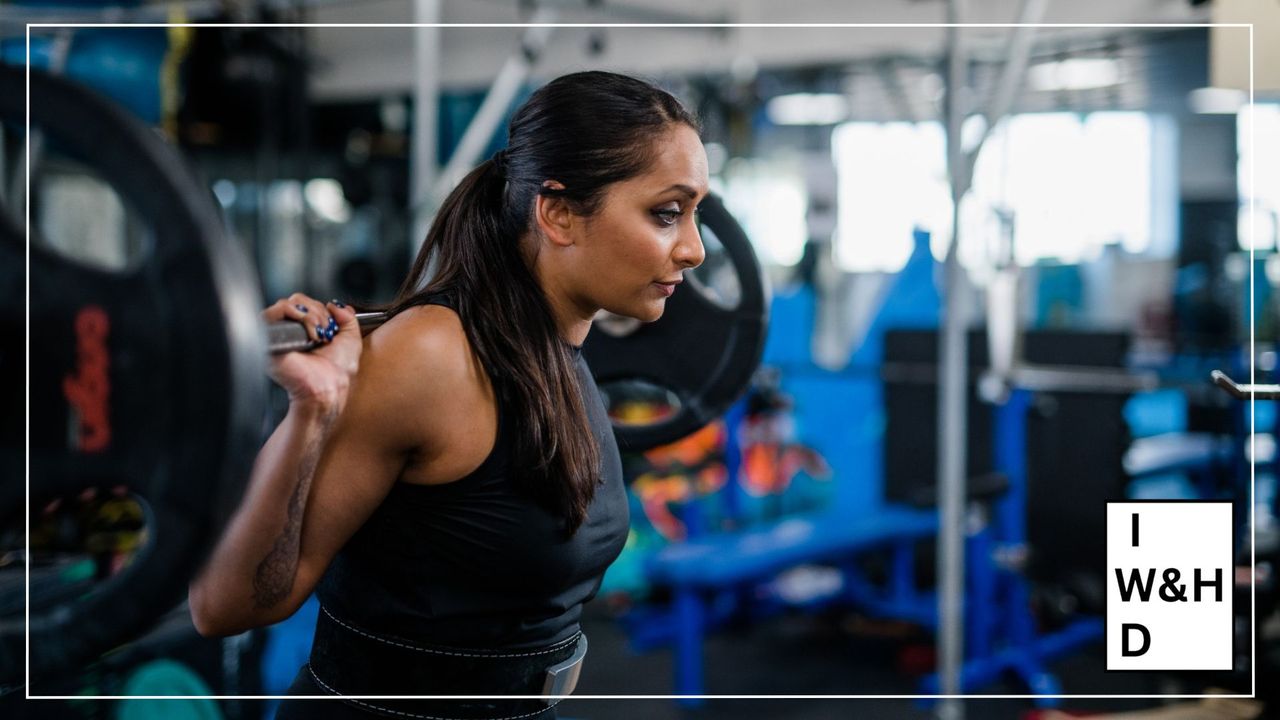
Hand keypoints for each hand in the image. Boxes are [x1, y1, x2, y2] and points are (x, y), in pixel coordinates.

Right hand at [262, 294, 361, 410]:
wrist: (328, 388)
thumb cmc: (337, 372)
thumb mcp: (351, 339)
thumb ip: (348, 317)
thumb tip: (334, 304)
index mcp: (305, 330)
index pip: (306, 303)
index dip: (321, 308)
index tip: (332, 325)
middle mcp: (290, 331)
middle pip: (296, 300)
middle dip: (318, 311)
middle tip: (326, 331)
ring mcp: (278, 334)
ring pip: (286, 303)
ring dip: (310, 315)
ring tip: (318, 334)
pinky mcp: (268, 339)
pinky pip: (273, 313)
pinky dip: (296, 315)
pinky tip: (309, 334)